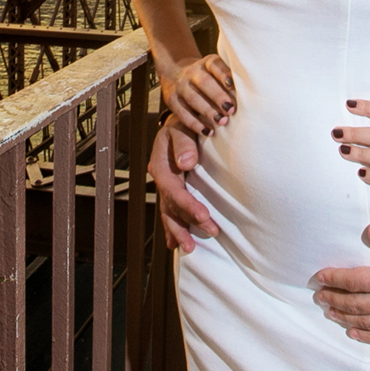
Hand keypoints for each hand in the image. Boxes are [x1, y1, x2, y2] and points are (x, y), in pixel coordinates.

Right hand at [148, 117, 217, 251]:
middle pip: (170, 205)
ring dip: (179, 230)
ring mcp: (165, 185)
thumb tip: (186, 163)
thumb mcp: (181, 128)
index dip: (187, 204)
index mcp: (161, 163)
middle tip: (208, 231)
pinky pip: (171, 211)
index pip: (173, 188)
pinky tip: (174, 243)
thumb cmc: (182, 124)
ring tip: (189, 248)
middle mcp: (161, 178)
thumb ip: (184, 144)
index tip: (204, 215)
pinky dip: (173, 227)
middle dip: (187, 222)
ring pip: (169, 212)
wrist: (179, 122)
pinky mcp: (173, 190)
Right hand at [160, 53, 235, 135]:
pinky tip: (207, 131)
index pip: (215, 65)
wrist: (175, 72)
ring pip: (193, 98)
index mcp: (206, 63)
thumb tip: (251, 91)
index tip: (233, 86)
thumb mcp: (215, 70)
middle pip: (204, 82)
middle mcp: (192, 72)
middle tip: (231, 110)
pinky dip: (195, 124)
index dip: (224, 75)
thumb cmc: (206, 76)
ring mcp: (180, 86)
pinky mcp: (172, 100)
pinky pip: (182, 113)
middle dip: (218, 96)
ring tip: (221, 121)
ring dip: (208, 111)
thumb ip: (229, 78)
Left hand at [311, 225, 369, 344]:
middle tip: (319, 296)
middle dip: (334, 299)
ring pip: (366, 321)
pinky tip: (356, 334)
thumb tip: (369, 231)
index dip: (334, 278)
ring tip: (330, 313)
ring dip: (345, 317)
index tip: (320, 277)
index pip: (354, 280)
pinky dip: (367, 337)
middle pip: (355, 303)